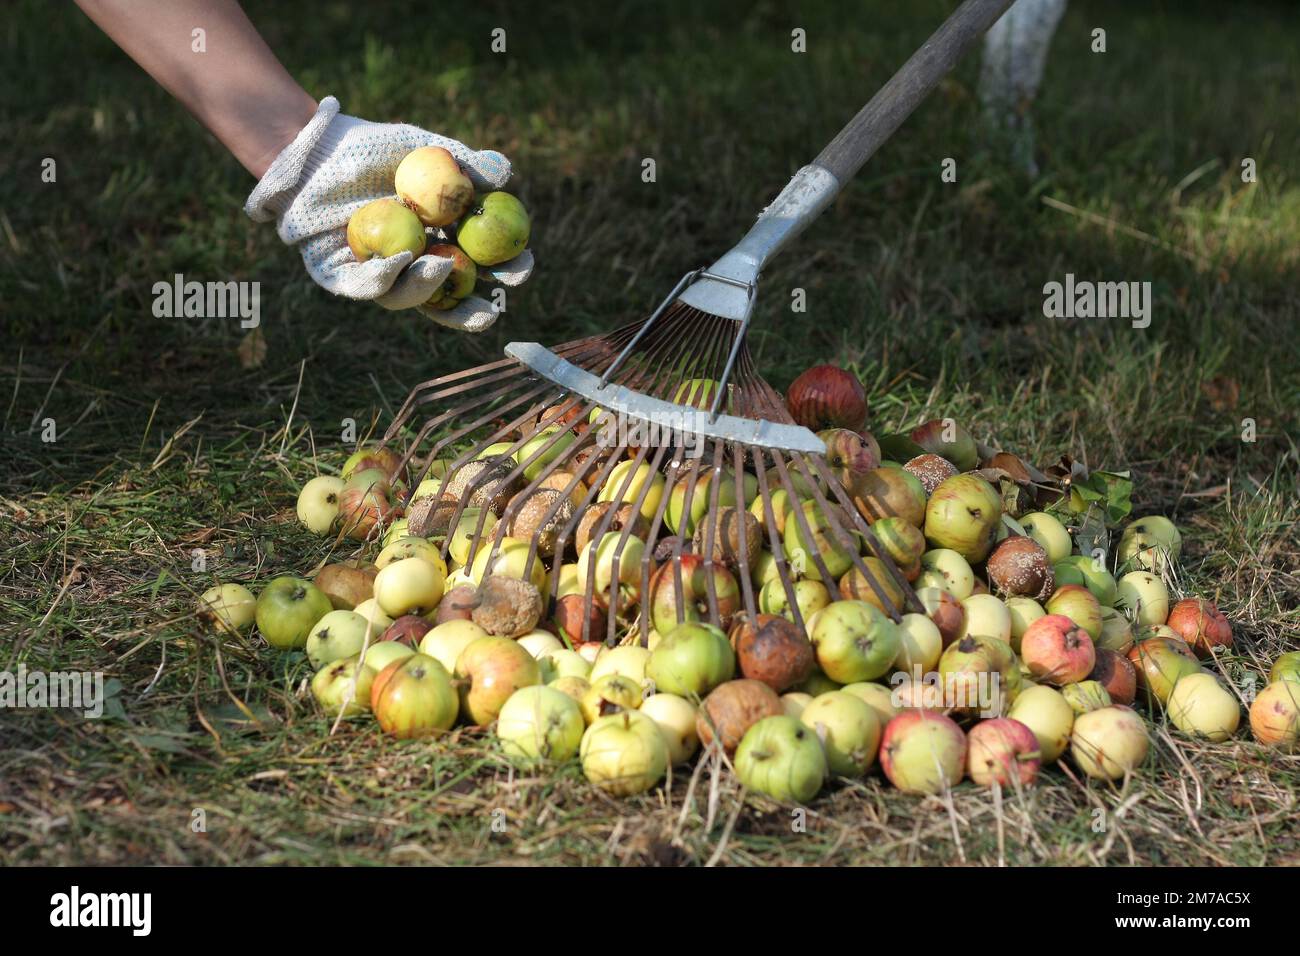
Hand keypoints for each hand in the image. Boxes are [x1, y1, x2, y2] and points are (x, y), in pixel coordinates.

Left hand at [244, 97, 532, 331]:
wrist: (313, 149)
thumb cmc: (369, 148)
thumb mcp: (422, 149)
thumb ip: (463, 163)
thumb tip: (506, 174)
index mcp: (438, 241)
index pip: (479, 266)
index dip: (503, 272)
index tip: (522, 265)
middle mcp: (410, 265)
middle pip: (448, 300)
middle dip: (472, 313)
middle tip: (492, 312)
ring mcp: (377, 275)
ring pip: (407, 297)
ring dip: (428, 288)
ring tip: (441, 268)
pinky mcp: (340, 277)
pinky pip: (366, 287)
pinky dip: (387, 277)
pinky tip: (403, 260)